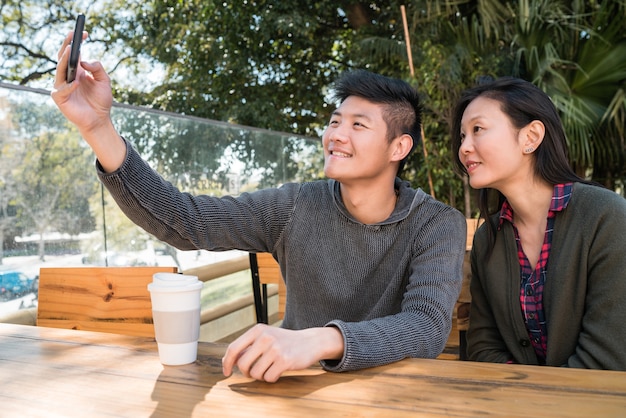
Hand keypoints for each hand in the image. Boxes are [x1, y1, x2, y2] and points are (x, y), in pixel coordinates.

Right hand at [50, 31, 125, 171]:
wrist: (100, 119)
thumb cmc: (101, 101)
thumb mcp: (104, 81)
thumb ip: (97, 68)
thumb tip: (85, 61)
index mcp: (77, 71)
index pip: (73, 53)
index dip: (76, 42)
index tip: (84, 32)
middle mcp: (67, 76)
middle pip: (63, 58)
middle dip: (67, 46)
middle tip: (73, 36)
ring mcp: (62, 87)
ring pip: (60, 71)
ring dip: (65, 61)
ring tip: (71, 51)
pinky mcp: (60, 98)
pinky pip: (61, 90)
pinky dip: (69, 86)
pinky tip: (77, 82)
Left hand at [221, 324, 343, 382]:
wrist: (310, 342)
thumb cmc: (284, 341)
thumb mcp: (265, 336)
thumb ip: (248, 346)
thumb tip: (227, 360)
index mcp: (257, 330)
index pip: (233, 348)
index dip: (226, 363)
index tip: (226, 372)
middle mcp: (265, 337)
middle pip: (242, 364)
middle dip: (246, 372)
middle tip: (254, 371)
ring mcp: (275, 349)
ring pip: (255, 373)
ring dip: (261, 376)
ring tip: (269, 369)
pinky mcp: (285, 360)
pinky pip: (269, 378)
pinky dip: (272, 378)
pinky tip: (278, 371)